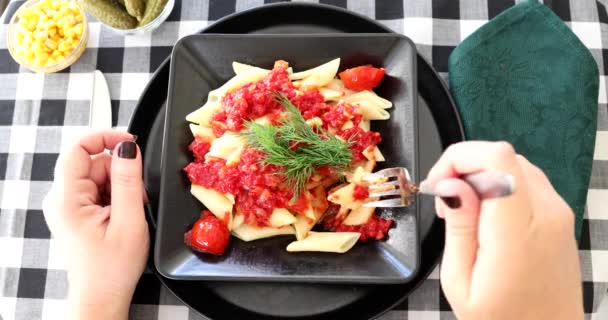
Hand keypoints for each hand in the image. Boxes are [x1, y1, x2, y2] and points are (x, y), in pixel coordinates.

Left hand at [43, 130, 148, 319]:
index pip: (78, 149)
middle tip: (137, 198)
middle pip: (93, 163)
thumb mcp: (128, 222)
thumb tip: (128, 148)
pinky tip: (123, 216)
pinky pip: (99, 190)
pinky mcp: (77, 212)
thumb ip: (128, 181)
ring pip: (99, 176)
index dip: (106, 137)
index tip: (130, 142)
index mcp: (67, 201)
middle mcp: (62, 200)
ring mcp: (68, 206)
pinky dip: (117, 197)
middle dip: (121, 173)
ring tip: (130, 213)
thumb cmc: (111, 270)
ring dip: (121, 187)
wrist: (102, 297)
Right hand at [423, 141, 582, 319]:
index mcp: (518, 230)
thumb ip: (458, 226)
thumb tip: (451, 182)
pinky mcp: (561, 218)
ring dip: (481, 176)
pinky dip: (500, 185)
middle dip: (465, 167)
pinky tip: (485, 216)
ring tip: (462, 213)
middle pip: (503, 155)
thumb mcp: (460, 281)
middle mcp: (547, 212)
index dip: (460, 157)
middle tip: (445, 205)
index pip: (496, 158)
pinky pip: (527, 181)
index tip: (438, 185)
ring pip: (515, 164)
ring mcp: (560, 214)